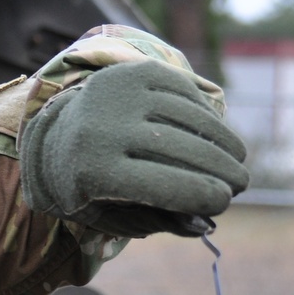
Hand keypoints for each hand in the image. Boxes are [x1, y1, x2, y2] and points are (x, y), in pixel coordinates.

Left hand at [20, 60, 248, 237]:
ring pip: (189, 118)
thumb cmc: (87, 188)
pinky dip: (205, 114)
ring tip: (237, 159)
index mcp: (95, 172)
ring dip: (221, 141)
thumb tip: (205, 222)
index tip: (225, 202)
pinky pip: (184, 93)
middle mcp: (105, 128)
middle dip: (221, 170)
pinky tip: (216, 133)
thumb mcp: (111, 216)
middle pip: (183, 150)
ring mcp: (120, 94)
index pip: (164, 185)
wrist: (51, 138)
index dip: (203, 195)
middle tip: (242, 183)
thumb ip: (157, 221)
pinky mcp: (134, 72)